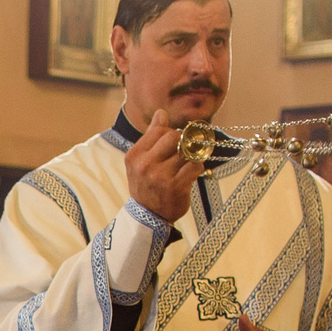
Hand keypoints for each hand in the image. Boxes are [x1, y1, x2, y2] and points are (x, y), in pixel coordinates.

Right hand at [124, 106, 199, 224]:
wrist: (147, 217)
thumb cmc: (146, 185)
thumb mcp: (141, 161)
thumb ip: (151, 137)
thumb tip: (161, 113)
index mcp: (135, 155)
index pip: (160, 130)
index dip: (171, 133)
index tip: (173, 143)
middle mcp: (145, 165)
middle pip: (174, 137)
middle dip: (182, 142)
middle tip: (182, 152)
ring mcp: (160, 176)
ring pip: (187, 151)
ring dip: (191, 157)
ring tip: (185, 165)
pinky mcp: (175, 186)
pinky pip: (195, 166)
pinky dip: (196, 168)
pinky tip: (190, 174)